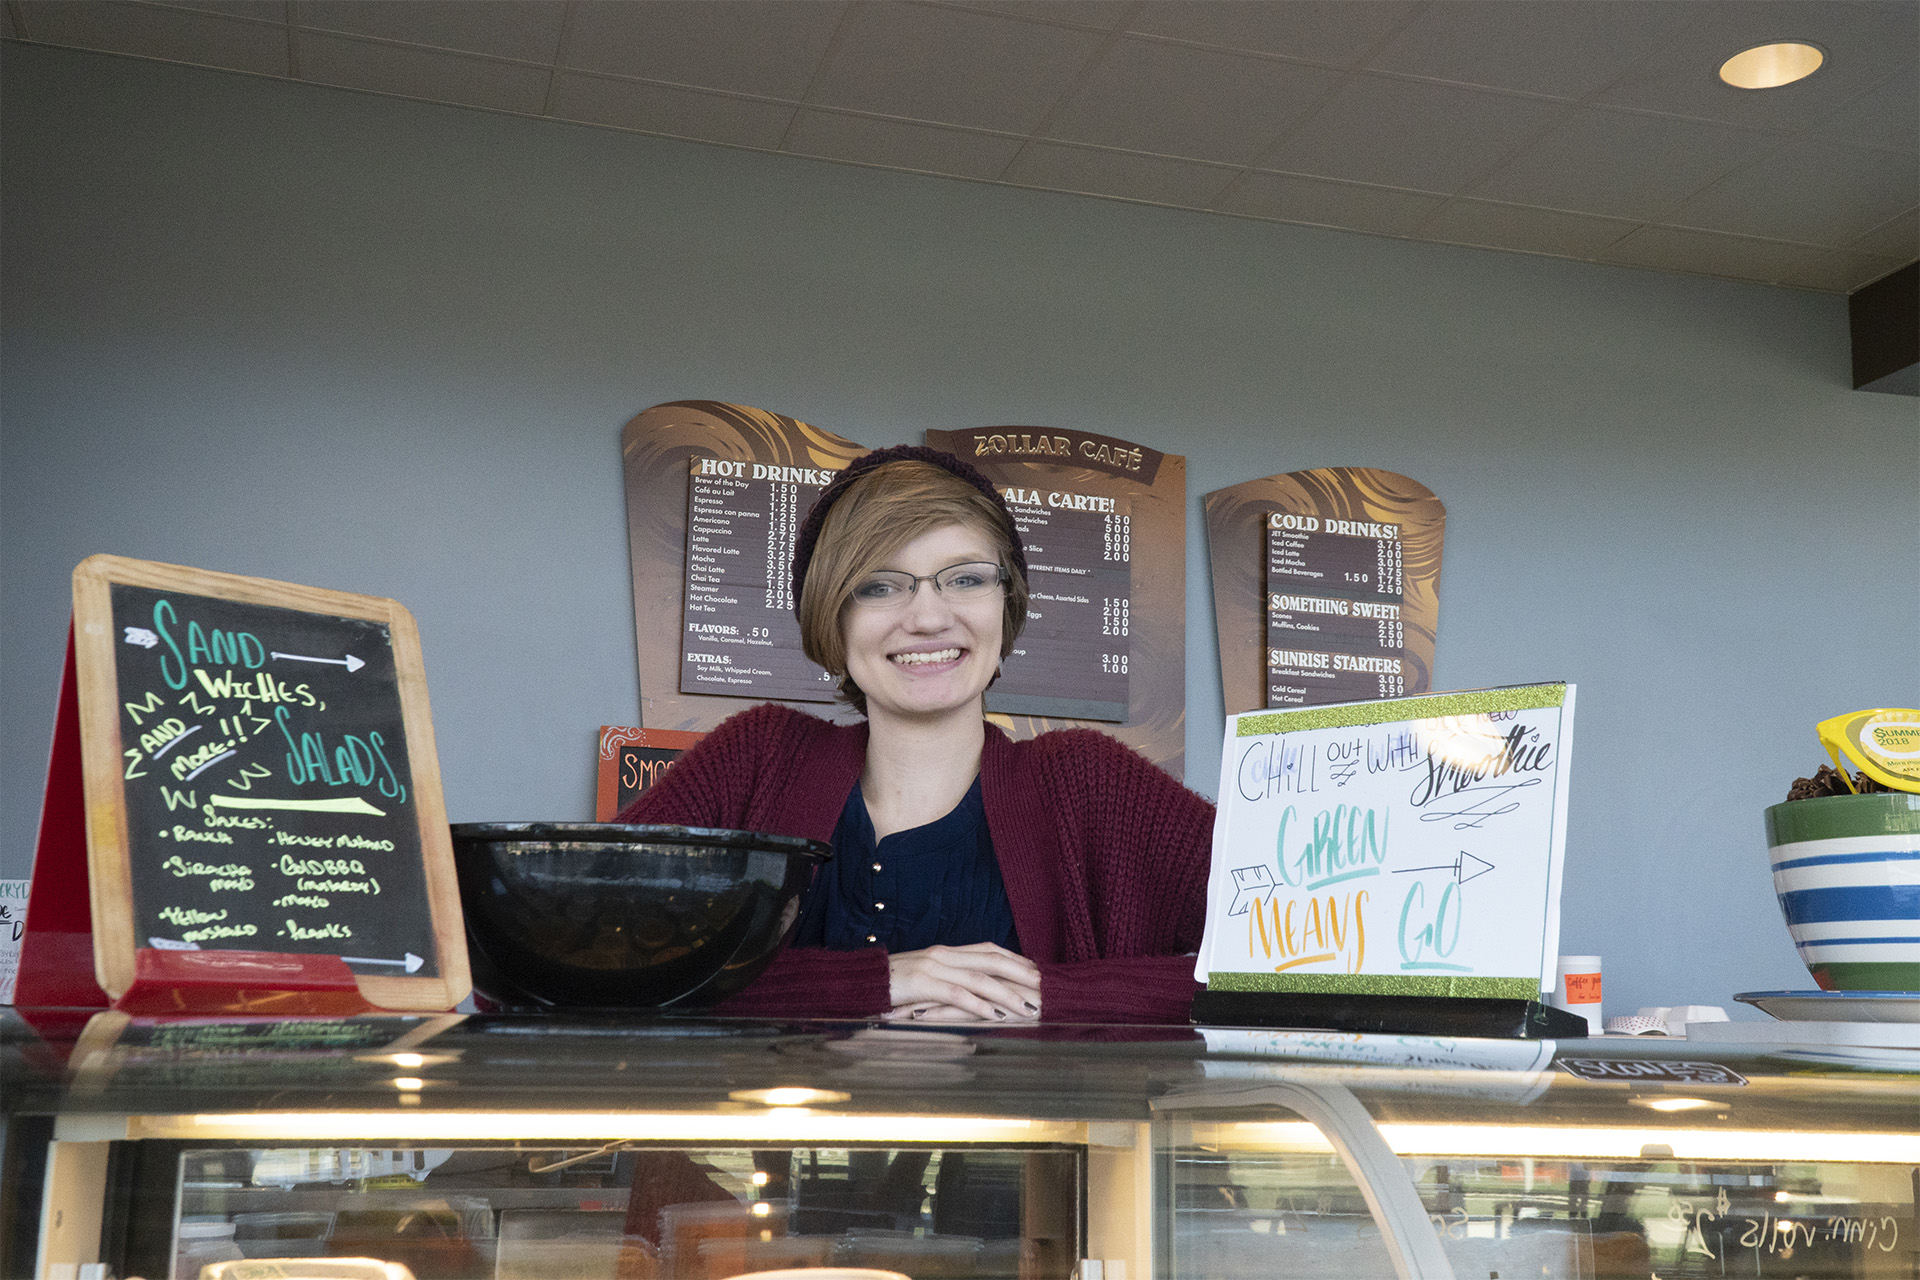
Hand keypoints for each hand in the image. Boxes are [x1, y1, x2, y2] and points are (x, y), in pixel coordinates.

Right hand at [887, 943, 1040, 1021]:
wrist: (860, 982)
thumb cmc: (893, 985)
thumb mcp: (925, 978)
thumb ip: (949, 980)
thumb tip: (975, 993)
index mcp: (946, 952)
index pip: (989, 950)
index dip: (1016, 960)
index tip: (1038, 971)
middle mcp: (944, 955)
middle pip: (992, 960)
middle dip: (1022, 974)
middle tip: (1046, 987)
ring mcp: (933, 967)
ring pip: (980, 979)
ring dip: (1007, 994)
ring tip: (1028, 1008)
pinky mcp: (922, 984)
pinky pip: (957, 994)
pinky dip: (978, 1005)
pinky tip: (994, 1016)